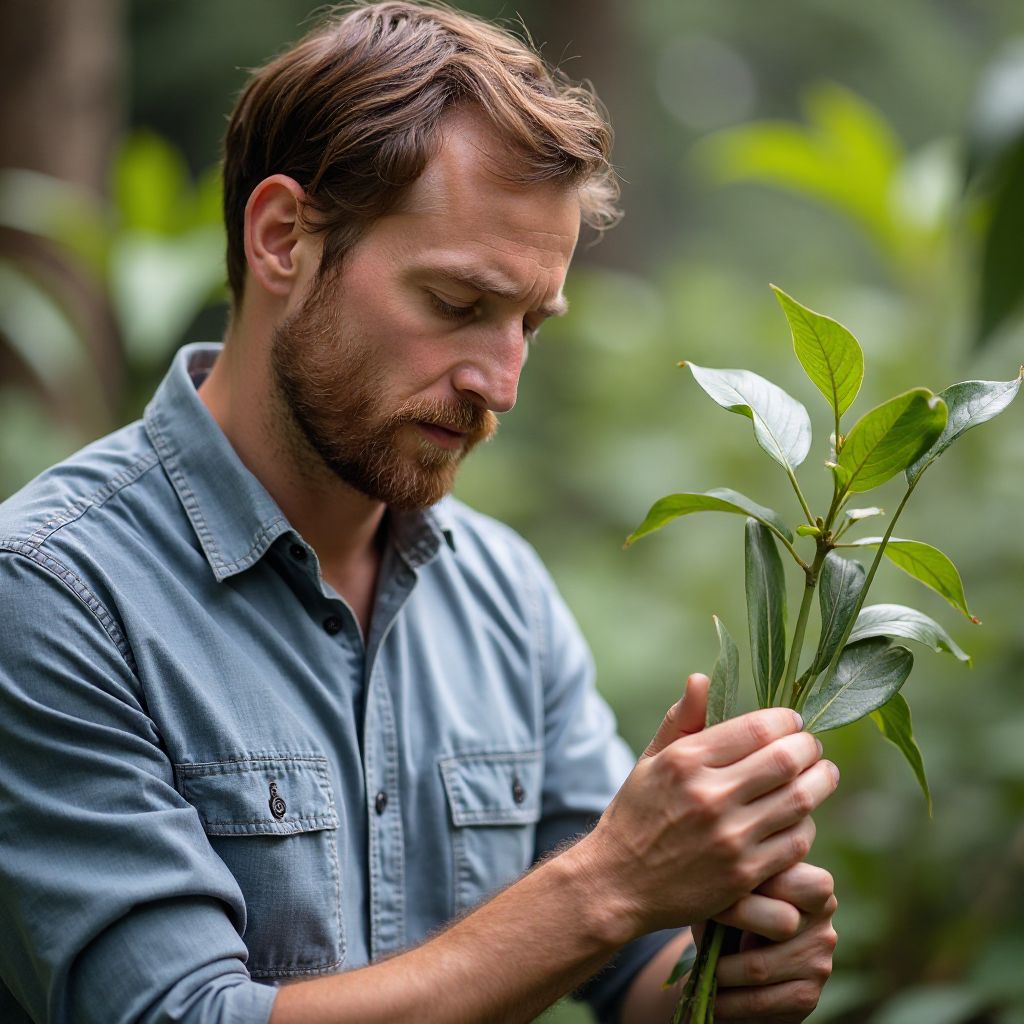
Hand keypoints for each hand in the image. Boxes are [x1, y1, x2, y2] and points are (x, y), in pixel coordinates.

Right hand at [577, 674, 838, 941]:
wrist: (618, 884)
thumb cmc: (636, 814)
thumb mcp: (650, 761)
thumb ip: (680, 720)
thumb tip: (702, 678)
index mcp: (685, 761)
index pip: (757, 728)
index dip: (787, 720)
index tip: (792, 721)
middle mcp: (709, 796)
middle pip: (786, 760)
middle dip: (809, 747)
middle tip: (811, 746)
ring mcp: (729, 838)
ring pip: (800, 801)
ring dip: (820, 782)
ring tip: (821, 774)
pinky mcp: (743, 874)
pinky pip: (795, 843)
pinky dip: (806, 824)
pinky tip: (801, 815)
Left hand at [694, 862, 838, 1021]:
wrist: (741, 963)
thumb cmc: (732, 913)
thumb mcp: (735, 891)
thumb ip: (735, 883)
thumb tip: (712, 886)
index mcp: (813, 885)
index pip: (796, 879)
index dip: (754, 882)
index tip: (717, 887)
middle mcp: (824, 922)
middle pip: (780, 922)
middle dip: (731, 920)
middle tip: (699, 922)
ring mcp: (819, 961)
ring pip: (760, 967)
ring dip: (720, 971)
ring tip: (695, 965)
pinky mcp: (808, 996)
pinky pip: (761, 1001)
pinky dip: (728, 1002)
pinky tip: (711, 997)